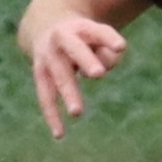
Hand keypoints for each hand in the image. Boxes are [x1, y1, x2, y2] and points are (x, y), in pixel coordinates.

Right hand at [24, 11, 128, 136]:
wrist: (47, 27)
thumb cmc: (84, 37)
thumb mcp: (99, 37)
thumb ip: (109, 51)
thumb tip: (101, 69)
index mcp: (79, 27)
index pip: (97, 32)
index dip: (108, 39)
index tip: (121, 47)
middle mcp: (60, 39)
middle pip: (74, 50)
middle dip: (86, 61)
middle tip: (99, 73)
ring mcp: (47, 57)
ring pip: (58, 75)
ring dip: (68, 93)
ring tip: (78, 113)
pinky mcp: (40, 75)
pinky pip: (45, 96)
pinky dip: (52, 115)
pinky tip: (60, 134)